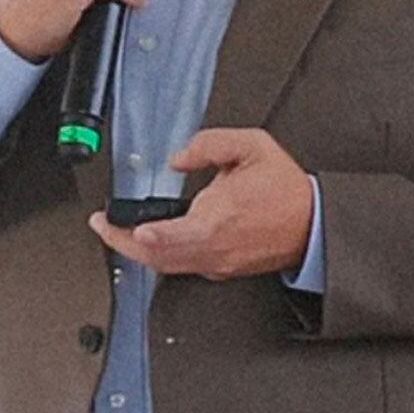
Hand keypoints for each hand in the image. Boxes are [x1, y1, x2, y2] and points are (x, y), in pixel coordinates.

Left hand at [87, 128, 312, 279]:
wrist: (312, 224)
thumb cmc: (285, 189)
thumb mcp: (253, 146)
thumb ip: (211, 144)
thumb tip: (179, 157)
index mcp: (220, 217)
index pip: (176, 235)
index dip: (148, 236)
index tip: (126, 229)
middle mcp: (214, 246)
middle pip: (158, 257)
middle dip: (122, 243)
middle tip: (101, 226)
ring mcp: (217, 262)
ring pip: (166, 266)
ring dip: (137, 253)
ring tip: (116, 234)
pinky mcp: (221, 269)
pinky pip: (182, 267)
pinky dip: (159, 257)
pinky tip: (149, 243)